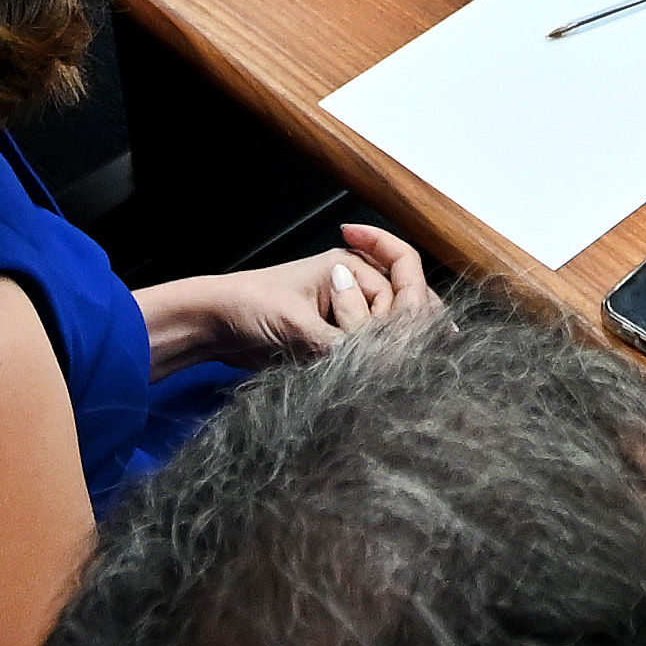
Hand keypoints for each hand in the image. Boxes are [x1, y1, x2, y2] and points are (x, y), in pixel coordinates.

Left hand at [162, 224, 431, 369]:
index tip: (434, 329)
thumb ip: (342, 345)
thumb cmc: (249, 307)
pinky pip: (370, 351)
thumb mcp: (297, 325)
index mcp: (348, 266)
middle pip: (407, 306)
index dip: (415, 308)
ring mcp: (345, 314)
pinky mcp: (335, 342)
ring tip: (410, 370)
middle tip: (425, 352)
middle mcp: (354, 286)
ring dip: (397, 349)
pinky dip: (381, 363)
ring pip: (392, 332)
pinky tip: (397, 379)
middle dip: (413, 330)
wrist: (211, 326)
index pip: (405, 283)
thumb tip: (380, 367)